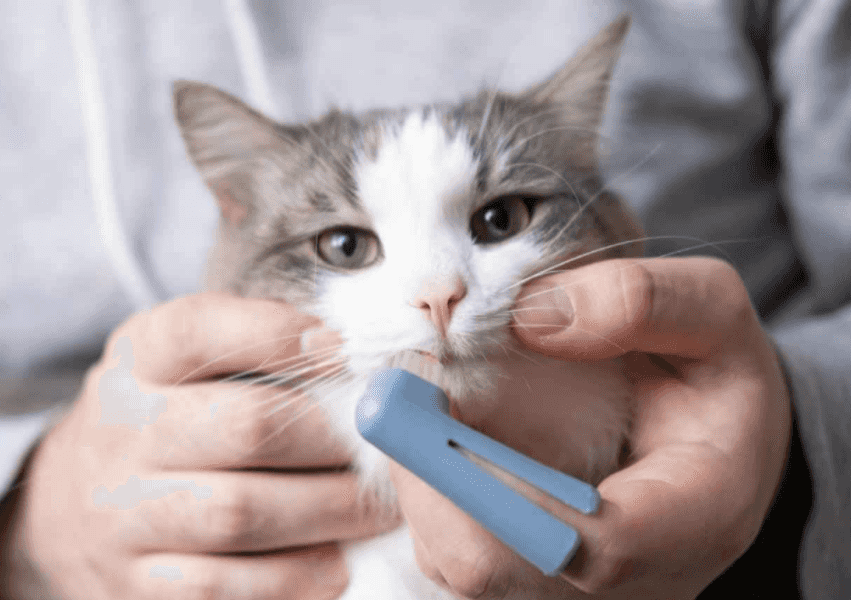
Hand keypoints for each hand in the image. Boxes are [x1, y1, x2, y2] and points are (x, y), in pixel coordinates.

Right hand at [0, 293, 398, 599]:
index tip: (346, 349)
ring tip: (380, 509)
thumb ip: (259, 345)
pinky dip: (293, 576)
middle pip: (244, 426)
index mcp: (138, 357)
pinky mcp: (135, 582)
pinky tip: (334, 561)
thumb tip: (359, 356)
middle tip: (385, 447)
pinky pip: (221, 587)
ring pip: (238, 513)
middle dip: (333, 438)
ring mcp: (121, 513)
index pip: (198, 330)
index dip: (279, 335)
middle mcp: (122, 430)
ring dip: (329, 512)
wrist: (74, 499)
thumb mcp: (189, 359)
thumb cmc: (169, 414)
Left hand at [391, 257, 791, 598]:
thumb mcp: (714, 315)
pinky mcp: (532, 573)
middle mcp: (631, 579)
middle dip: (428, 471)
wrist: (722, 439)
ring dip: (418, 475)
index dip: (495, 485)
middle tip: (402, 384)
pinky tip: (433, 429)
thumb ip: (640, 301)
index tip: (429, 398)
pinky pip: (453, 545)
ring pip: (458, 561)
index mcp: (696, 519)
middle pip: (493, 568)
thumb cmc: (718, 379)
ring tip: (416, 400)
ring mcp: (574, 585)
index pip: (591, 546)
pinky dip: (427, 485)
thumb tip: (526, 317)